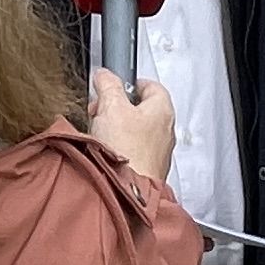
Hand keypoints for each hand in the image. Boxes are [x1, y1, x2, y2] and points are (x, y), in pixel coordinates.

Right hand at [87, 66, 176, 185]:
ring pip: (136, 130)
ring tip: (99, 131)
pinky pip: (134, 150)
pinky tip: (105, 150)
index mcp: (163, 110)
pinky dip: (120, 146)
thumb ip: (108, 85)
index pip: (151, 86)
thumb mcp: (111, 106)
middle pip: (142, 108)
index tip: (115, 85)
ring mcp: (158, 152)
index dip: (131, 83)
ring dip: (117, 127)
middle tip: (100, 109)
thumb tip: (105, 75)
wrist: (125, 189)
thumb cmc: (125, 149)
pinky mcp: (148, 168)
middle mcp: (166, 130)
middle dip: (118, 106)